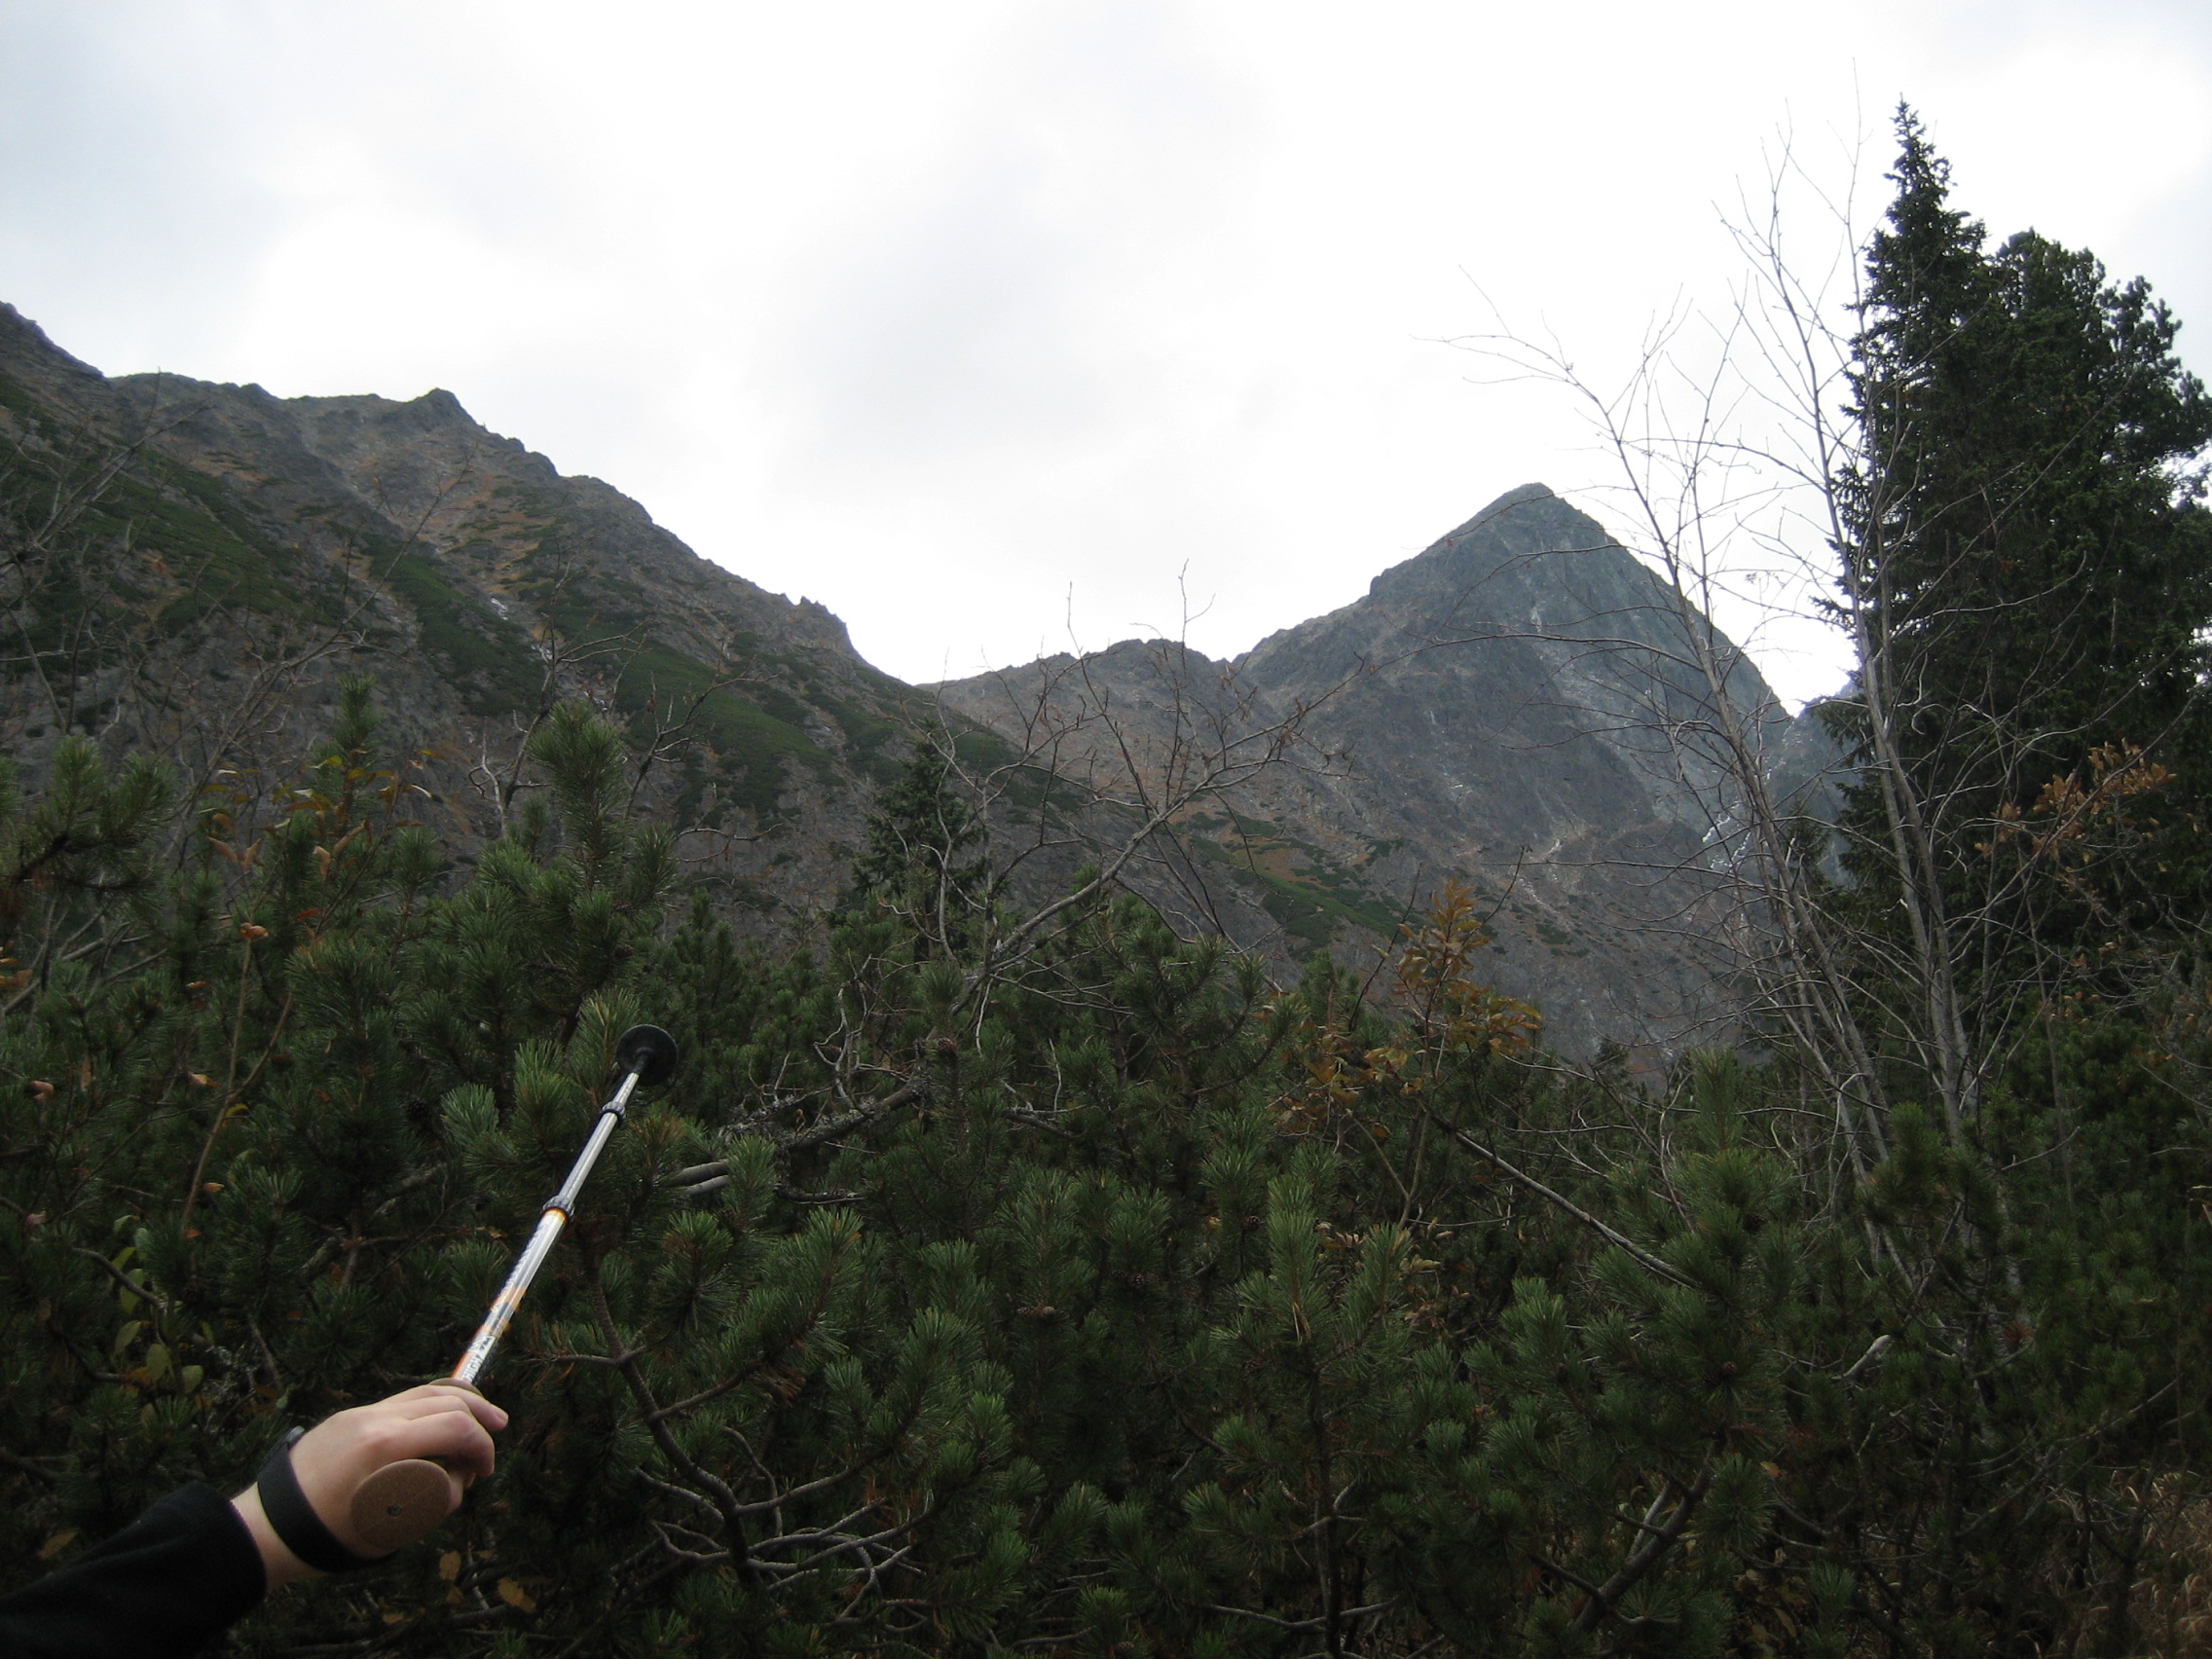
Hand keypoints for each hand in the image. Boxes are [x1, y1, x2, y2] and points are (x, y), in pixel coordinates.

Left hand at [231, 1382, 507, 1587]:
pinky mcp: (351, 1416)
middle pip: (446, 1399)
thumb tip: (460, 1475)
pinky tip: (444, 1408)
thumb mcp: (391, 1528)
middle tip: (495, 1438)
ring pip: (425, 1390)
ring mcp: (360, 1412)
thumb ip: (435, 1498)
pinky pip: (402, 1399)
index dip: (481, 1446)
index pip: (455, 1426)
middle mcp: (374, 1418)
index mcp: (384, 1444)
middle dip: (478, 1418)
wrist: (269, 1526)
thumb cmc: (330, 1535)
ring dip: (460, 1401)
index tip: (485, 1471)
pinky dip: (431, 1401)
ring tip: (482, 1415)